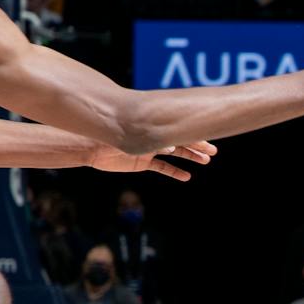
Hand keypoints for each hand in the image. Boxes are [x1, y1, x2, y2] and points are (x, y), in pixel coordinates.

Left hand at [89, 140, 216, 181]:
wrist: (90, 146)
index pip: (178, 129)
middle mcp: (154, 136)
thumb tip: (171, 148)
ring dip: (190, 157)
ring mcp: (149, 149)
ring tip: (205, 161)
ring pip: (175, 153)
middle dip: (197, 146)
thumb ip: (151, 141)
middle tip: (213, 152)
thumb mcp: (131, 137)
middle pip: (181, 140)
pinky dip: (174, 172)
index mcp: (153, 126)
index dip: (194, 134)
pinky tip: (187, 177)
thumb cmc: (108, 135)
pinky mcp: (142, 162)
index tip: (210, 137)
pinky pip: (162, 168)